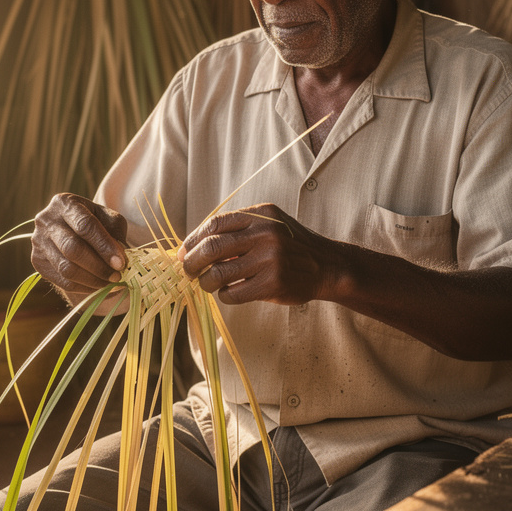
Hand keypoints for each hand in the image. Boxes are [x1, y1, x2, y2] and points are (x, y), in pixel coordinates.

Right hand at [31, 193, 128, 303]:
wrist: (71, 229)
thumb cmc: (94, 222)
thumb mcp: (108, 218)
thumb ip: (115, 234)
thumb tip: (120, 258)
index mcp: (64, 203)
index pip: (85, 225)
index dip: (104, 246)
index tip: (121, 262)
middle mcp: (46, 220)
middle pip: (73, 249)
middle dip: (99, 266)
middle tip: (117, 276)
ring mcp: (38, 241)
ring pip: (66, 268)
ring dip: (92, 280)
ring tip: (111, 283)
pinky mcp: (37, 261)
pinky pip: (62, 281)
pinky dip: (84, 287)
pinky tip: (98, 286)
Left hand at [180, 203, 342, 305]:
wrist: (327, 265)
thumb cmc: (290, 245)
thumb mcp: (269, 223)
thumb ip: (238, 228)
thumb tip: (193, 245)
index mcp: (260, 215)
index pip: (214, 224)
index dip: (193, 240)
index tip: (184, 252)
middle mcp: (265, 234)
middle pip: (212, 248)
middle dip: (192, 263)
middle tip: (188, 271)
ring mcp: (270, 259)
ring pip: (219, 274)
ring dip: (206, 282)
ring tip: (208, 284)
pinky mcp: (273, 284)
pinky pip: (233, 294)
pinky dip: (225, 296)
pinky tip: (230, 292)